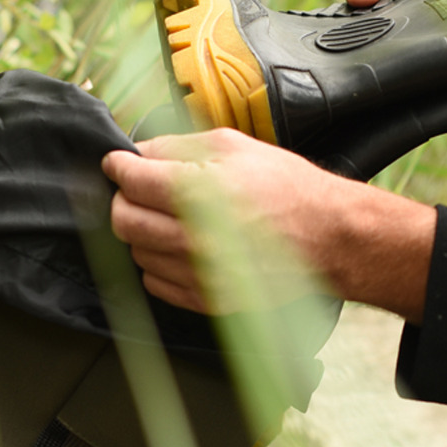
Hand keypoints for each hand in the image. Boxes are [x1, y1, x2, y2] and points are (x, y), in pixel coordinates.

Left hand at [102, 129, 436, 322]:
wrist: (330, 239)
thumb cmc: (288, 188)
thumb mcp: (233, 147)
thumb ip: (177, 147)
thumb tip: (139, 152)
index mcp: (198, 193)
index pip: (130, 180)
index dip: (117, 166)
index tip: (117, 163)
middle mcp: (193, 238)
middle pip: (123, 221)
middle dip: (123, 199)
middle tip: (138, 189)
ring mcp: (199, 273)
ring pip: (136, 253)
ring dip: (142, 232)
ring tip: (167, 217)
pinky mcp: (207, 299)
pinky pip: (155, 283)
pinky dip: (157, 263)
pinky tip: (179, 245)